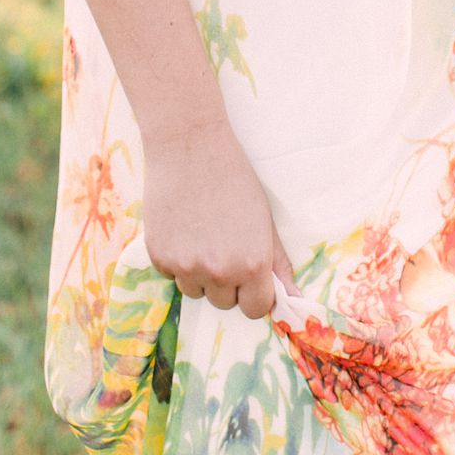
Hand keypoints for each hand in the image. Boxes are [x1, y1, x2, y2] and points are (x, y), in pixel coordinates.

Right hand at [142, 114, 299, 320]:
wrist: (190, 146)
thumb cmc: (235, 179)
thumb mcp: (264, 220)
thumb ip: (278, 264)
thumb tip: (296, 302)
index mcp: (252, 265)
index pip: (254, 309)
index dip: (253, 293)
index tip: (249, 276)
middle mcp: (219, 273)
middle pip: (224, 302)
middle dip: (226, 281)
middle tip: (224, 242)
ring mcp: (186, 267)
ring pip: (196, 290)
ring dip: (199, 273)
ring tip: (202, 232)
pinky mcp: (159, 258)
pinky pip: (172, 274)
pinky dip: (176, 258)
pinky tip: (182, 226)